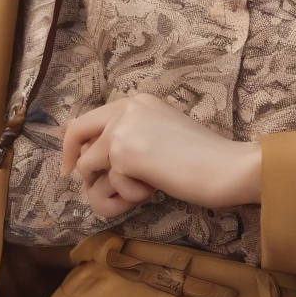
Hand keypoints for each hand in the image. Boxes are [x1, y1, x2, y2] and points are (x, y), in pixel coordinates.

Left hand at [60, 93, 261, 216]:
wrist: (225, 166)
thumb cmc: (203, 156)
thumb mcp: (162, 134)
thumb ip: (133, 136)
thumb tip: (97, 159)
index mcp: (138, 101)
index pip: (92, 117)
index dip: (77, 142)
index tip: (74, 164)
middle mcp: (126, 108)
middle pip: (75, 132)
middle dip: (70, 159)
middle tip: (70, 179)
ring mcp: (122, 129)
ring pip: (88, 166)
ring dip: (111, 185)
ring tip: (143, 189)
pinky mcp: (123, 153)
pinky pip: (109, 184)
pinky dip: (128, 195)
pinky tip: (154, 188)